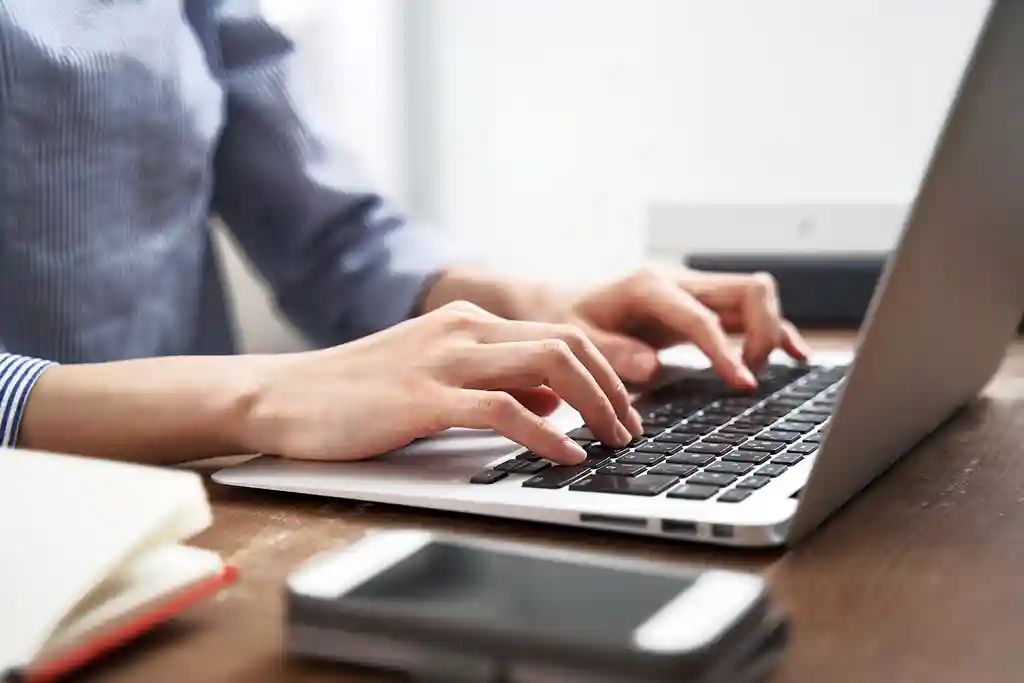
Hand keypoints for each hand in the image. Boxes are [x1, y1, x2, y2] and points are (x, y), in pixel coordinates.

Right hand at [243, 302, 642, 463]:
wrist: (283, 396)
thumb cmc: (357, 394)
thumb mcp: (436, 378)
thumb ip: (494, 383)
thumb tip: (551, 402)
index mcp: (468, 322)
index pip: (559, 333)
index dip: (603, 371)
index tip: (622, 408)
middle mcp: (462, 330)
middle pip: (566, 343)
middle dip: (611, 387)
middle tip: (629, 428)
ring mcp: (443, 359)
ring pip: (546, 366)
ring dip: (593, 405)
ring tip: (613, 440)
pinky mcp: (422, 397)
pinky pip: (503, 409)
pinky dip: (545, 433)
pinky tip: (565, 454)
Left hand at [563, 266, 810, 386]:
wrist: (562, 300)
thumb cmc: (566, 318)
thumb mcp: (574, 337)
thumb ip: (610, 352)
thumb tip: (650, 368)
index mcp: (649, 286)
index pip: (702, 317)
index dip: (726, 351)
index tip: (743, 384)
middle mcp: (679, 280)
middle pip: (749, 290)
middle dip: (763, 333)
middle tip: (747, 378)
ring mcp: (694, 290)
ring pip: (756, 295)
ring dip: (771, 332)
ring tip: (760, 374)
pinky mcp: (702, 304)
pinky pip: (749, 311)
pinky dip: (773, 331)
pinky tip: (793, 354)